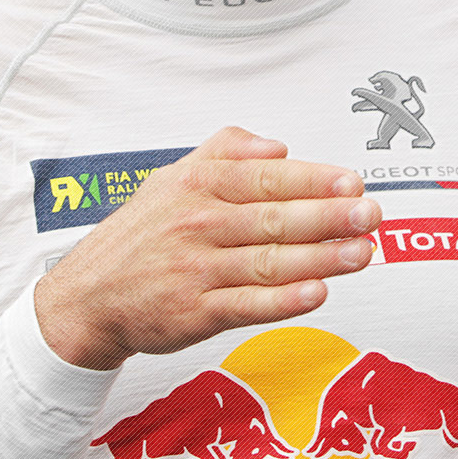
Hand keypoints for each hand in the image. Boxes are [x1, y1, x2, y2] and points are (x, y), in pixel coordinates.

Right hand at [34, 126, 379, 369]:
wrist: (86, 296)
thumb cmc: (142, 234)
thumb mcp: (173, 176)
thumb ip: (227, 151)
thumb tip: (278, 146)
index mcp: (198, 185)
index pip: (267, 178)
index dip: (314, 180)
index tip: (352, 182)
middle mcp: (198, 224)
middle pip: (275, 218)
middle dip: (329, 217)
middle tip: (370, 215)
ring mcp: (196, 270)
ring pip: (269, 261)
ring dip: (321, 258)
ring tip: (362, 253)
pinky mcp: (193, 312)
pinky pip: (246, 304)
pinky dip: (283, 300)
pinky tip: (317, 292)